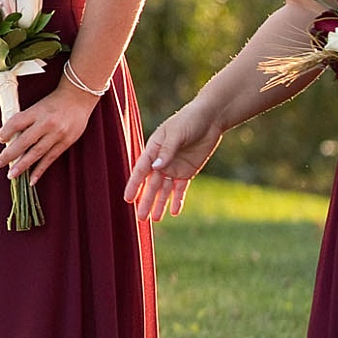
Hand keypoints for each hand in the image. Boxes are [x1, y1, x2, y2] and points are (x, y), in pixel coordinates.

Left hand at [0, 84, 97, 186]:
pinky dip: (40, 170)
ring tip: (11, 175)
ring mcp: (57, 134)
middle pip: (24, 142)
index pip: (16, 123)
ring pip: (36, 153)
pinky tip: (31, 180)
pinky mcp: (65, 143)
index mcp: (37, 111)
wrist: (79, 97)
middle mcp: (46, 124)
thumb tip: (10, 138)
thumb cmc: (54, 101)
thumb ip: (26, 120)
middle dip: (9, 155)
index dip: (5, 132)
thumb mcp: (38, 106)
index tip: (1, 139)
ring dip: (22, 166)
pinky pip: (50, 159)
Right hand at [123, 103, 222, 222]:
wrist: (210, 118)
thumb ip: (167, 152)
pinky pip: (180, 189)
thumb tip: (156, 168)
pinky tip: (173, 212)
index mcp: (153, 149)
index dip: (134, 185)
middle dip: (146, 200)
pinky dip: (177, 200)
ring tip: (156, 219)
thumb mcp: (176, 134)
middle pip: (152, 184)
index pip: (141, 170)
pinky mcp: (187, 172)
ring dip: (160, 203)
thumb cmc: (189, 120)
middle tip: (141, 217)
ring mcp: (174, 167)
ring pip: (164, 189)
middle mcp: (161, 161)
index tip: (128, 199)